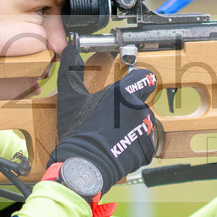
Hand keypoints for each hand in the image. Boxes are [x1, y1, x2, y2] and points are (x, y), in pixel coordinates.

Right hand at [50, 46, 157, 193]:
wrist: (84, 166)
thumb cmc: (78, 132)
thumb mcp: (71, 99)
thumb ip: (72, 71)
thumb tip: (69, 50)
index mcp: (123, 94)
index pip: (145, 78)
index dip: (139, 81)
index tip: (132, 85)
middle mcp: (139, 109)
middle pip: (141, 103)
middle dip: (129, 109)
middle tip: (110, 119)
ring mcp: (145, 130)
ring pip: (142, 123)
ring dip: (131, 127)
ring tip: (110, 136)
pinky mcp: (147, 149)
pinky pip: (143, 143)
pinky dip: (133, 146)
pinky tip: (116, 148)